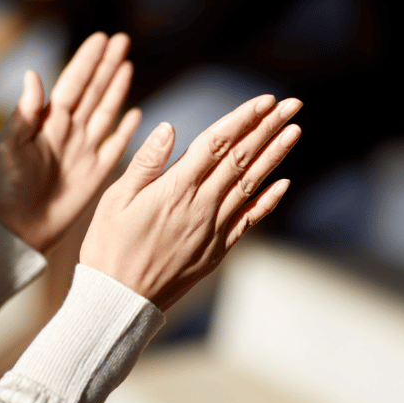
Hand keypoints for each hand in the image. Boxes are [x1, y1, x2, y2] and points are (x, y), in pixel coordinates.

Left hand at [0, 32, 140, 251]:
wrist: (19, 226)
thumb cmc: (6, 186)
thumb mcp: (8, 145)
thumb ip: (24, 112)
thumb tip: (33, 74)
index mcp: (48, 122)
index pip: (73, 83)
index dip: (87, 61)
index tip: (100, 39)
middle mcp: (69, 131)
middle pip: (94, 91)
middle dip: (108, 65)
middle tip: (122, 40)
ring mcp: (85, 151)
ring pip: (106, 111)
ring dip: (117, 88)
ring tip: (127, 64)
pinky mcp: (97, 172)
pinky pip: (116, 145)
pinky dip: (127, 129)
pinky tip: (137, 113)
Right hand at [80, 94, 301, 310]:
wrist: (120, 301)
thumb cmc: (109, 249)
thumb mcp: (115, 200)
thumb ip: (146, 163)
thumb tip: (170, 128)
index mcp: (175, 190)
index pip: (216, 144)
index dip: (242, 119)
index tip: (265, 100)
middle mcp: (201, 207)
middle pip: (241, 159)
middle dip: (268, 128)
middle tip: (292, 104)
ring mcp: (213, 230)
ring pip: (250, 185)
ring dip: (274, 156)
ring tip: (294, 131)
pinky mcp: (217, 250)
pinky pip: (248, 220)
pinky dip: (267, 200)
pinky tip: (283, 183)